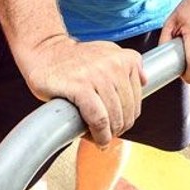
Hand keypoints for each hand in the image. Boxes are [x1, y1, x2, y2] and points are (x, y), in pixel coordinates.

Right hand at [16, 35, 146, 146]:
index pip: (136, 99)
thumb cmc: (72, 58)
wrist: (44, 51)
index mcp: (123, 57)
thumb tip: (144, 81)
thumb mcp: (106, 52)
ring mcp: (96, 75)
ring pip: (114, 117)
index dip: (128, 117)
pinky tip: (96, 139)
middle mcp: (113, 64)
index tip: (117, 123)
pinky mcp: (79, 86)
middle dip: (119, 128)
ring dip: (108, 134)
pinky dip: (99, 134)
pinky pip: (98, 119)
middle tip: (107, 134)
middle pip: (126, 111)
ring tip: (99, 137)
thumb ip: (126, 64)